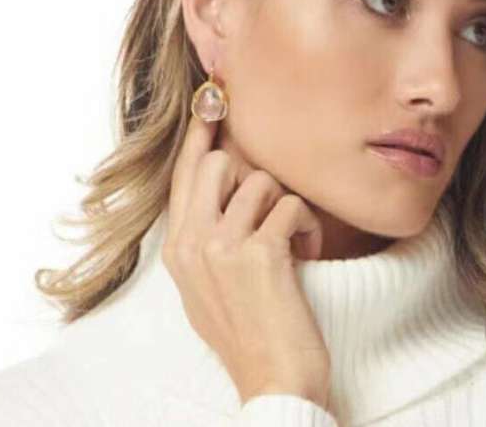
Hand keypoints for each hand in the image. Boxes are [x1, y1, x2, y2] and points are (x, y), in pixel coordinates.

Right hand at [161, 110, 331, 408]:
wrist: (272, 382)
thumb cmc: (246, 332)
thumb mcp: (204, 287)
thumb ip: (202, 240)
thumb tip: (219, 196)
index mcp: (178, 249)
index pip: (183, 176)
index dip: (198, 137)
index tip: (210, 103)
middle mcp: (193, 243)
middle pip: (216, 164)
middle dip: (250, 176)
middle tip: (268, 208)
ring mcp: (223, 248)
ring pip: (259, 181)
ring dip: (286, 206)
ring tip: (294, 240)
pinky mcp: (261, 255)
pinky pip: (291, 205)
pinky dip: (307, 225)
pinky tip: (307, 252)